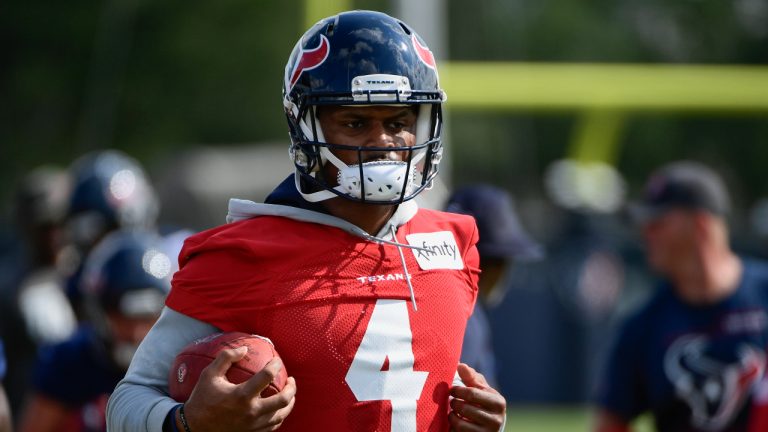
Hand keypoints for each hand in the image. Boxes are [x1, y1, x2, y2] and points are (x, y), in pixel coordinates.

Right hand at [181, 346, 296, 430]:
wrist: (194, 428)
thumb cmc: (202, 399)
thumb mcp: (209, 375)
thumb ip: (226, 358)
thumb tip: (244, 348)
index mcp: (242, 395)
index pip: (267, 376)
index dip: (275, 365)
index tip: (276, 361)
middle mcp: (251, 412)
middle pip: (283, 400)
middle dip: (291, 388)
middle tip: (291, 380)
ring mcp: (253, 425)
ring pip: (281, 415)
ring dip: (289, 403)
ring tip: (289, 393)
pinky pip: (273, 426)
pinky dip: (279, 415)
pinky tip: (278, 408)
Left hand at [449, 363, 505, 431]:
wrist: (491, 427)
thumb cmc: (484, 403)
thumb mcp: (482, 390)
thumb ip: (471, 377)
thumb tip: (461, 366)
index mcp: (498, 402)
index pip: (472, 393)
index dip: (457, 390)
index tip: (452, 389)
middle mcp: (496, 419)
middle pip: (464, 408)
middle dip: (454, 403)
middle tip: (452, 401)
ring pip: (460, 423)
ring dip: (451, 416)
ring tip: (453, 412)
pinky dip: (453, 427)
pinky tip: (455, 422)